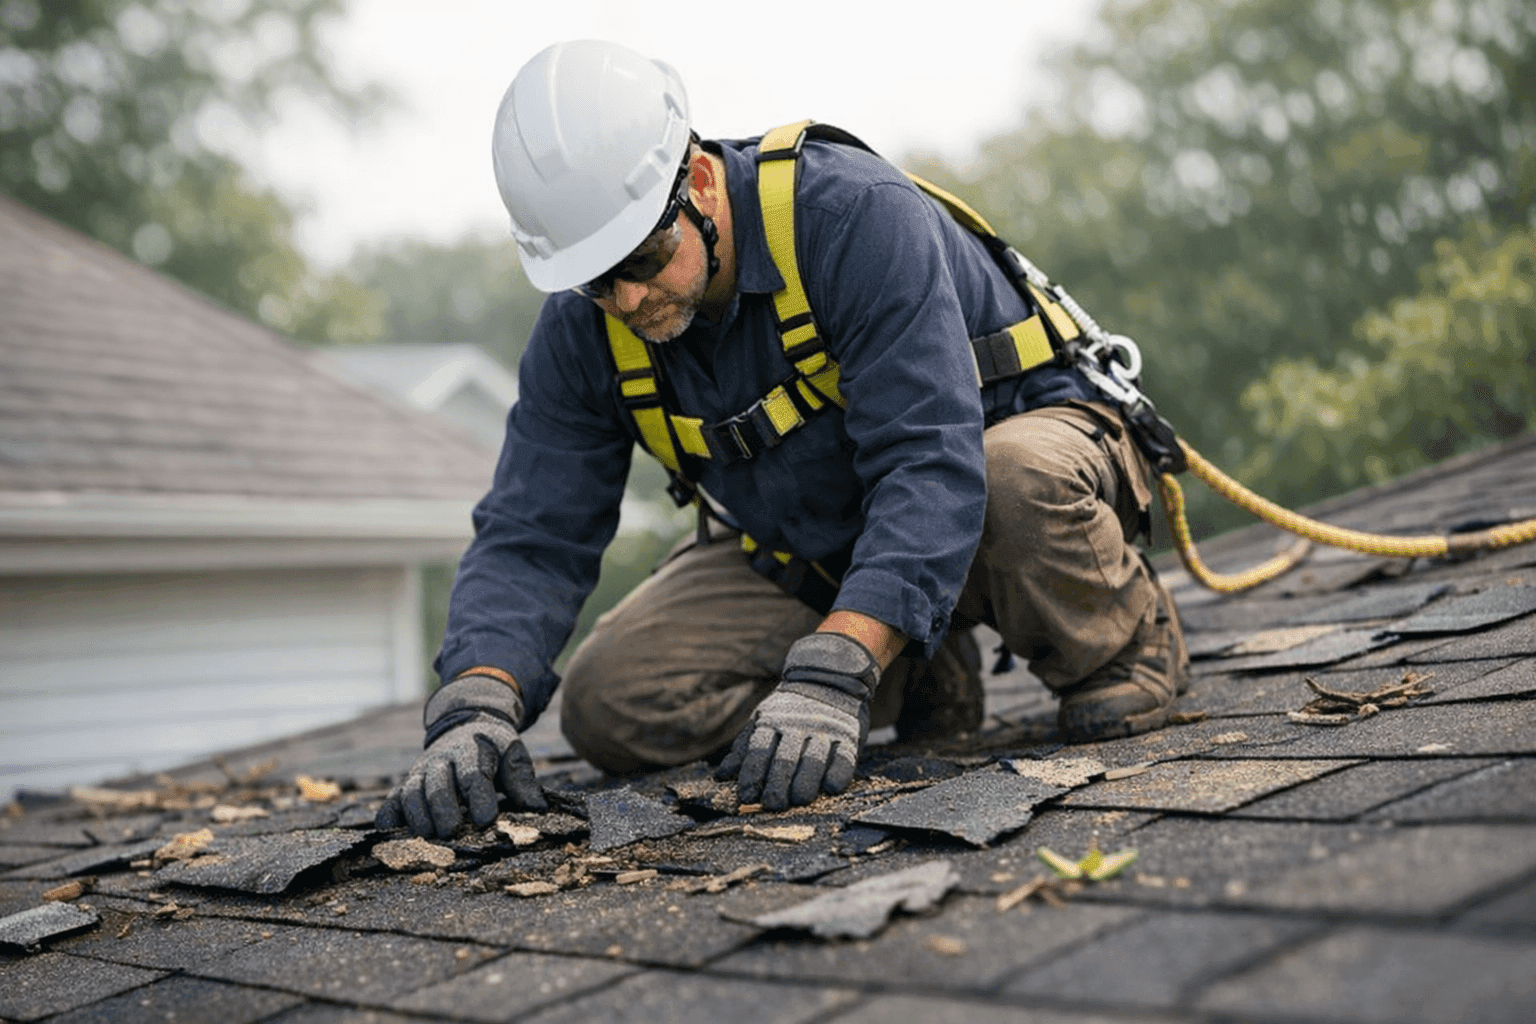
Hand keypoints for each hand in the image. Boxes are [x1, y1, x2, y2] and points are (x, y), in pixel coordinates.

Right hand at [376, 675, 546, 837]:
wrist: (465, 724)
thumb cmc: (493, 747)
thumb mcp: (512, 754)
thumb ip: (523, 780)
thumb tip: (538, 807)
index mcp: (473, 751)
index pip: (474, 774)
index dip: (479, 796)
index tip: (486, 818)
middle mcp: (443, 760)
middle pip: (438, 784)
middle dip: (443, 808)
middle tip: (450, 832)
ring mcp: (422, 771)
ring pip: (412, 791)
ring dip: (417, 815)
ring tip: (428, 837)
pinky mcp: (408, 782)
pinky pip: (394, 798)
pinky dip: (389, 814)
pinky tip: (389, 830)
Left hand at [717, 633, 878, 809]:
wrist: (828, 679)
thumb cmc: (788, 710)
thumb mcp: (762, 721)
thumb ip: (745, 748)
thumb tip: (722, 776)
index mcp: (772, 721)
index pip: (759, 749)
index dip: (752, 773)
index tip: (747, 796)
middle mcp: (798, 725)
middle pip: (785, 757)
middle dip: (777, 783)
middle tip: (772, 805)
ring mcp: (824, 730)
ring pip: (814, 758)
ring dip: (806, 781)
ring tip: (799, 800)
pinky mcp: (848, 736)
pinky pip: (844, 757)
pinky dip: (838, 773)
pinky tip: (830, 787)